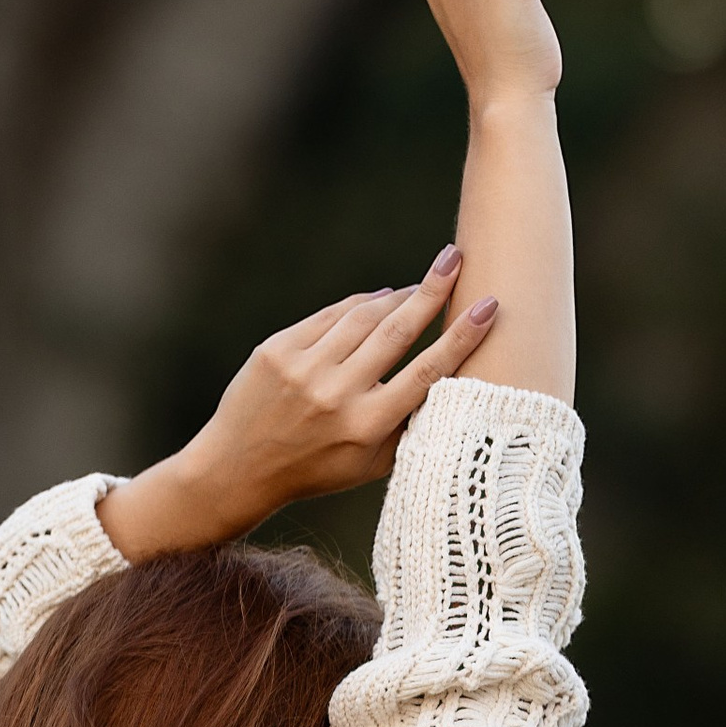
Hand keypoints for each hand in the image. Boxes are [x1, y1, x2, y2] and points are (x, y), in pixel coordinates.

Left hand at [96, 253, 498, 557]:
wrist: (237, 468)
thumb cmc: (317, 468)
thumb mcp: (370, 464)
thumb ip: (409, 425)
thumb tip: (450, 377)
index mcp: (367, 427)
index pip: (426, 373)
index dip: (461, 336)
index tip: (488, 305)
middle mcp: (337, 395)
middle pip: (397, 331)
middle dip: (431, 290)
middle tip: (456, 258)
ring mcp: (304, 369)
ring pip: (363, 316)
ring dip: (396, 295)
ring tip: (421, 285)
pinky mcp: (277, 350)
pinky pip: (330, 316)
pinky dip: (358, 304)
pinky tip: (378, 298)